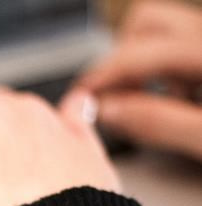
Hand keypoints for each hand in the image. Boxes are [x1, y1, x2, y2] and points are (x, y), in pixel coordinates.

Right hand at [77, 0, 201, 160]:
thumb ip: (157, 123)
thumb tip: (107, 111)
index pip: (141, 50)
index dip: (102, 76)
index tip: (76, 102)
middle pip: (149, 27)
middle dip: (122, 62)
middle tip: (112, 105)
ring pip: (163, 37)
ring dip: (144, 68)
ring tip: (150, 108)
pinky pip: (183, 57)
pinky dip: (168, 78)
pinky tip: (180, 108)